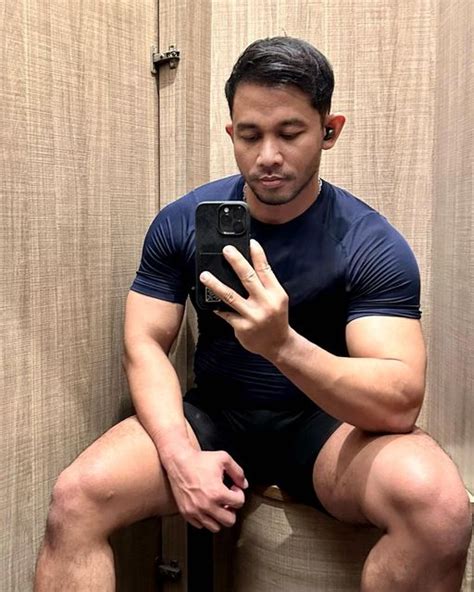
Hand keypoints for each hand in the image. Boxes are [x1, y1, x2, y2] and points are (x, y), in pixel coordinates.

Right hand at [165, 447, 247, 531]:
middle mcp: (206, 505)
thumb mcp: (223, 459)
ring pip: (215, 527)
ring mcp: (195, 511)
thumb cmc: (199, 460)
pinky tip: (206, 506)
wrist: (179, 462)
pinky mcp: (186, 513)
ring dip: (219, 517)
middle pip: (229, 521)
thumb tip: (244, 484)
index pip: (239, 503)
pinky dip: (206, 519)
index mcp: (217, 493)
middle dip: (232, 510)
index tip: (234, 489)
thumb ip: (238, 472)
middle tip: (228, 500)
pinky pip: (201, 525)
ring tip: (217, 505)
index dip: (239, 494)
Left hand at [199, 239, 289, 359]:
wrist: (278, 345)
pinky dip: (216, 306)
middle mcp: (265, 303)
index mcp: (276, 293)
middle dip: (236, 261)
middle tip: (225, 250)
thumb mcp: (277, 299)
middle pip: (248, 277)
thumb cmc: (276, 318)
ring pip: (230, 295)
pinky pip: (225, 313)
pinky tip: (209, 302)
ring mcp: (253, 316)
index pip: (266, 269)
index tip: (250, 242)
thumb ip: (265, 284)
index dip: (258, 254)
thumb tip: (248, 265)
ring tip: (204, 275)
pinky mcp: (242, 327)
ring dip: (215, 284)